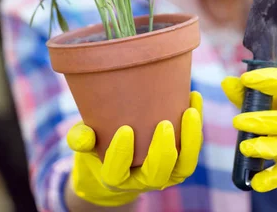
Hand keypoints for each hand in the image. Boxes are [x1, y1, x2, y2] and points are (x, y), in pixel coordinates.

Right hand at [67, 92, 202, 206]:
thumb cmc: (99, 146)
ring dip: (190, 140)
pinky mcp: (180, 160)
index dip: (121, 154)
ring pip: (183, 166)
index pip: (117, 173)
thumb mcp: (85, 142)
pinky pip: (193, 148)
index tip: (125, 129)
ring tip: (190, 112)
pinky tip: (194, 97)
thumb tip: (83, 133)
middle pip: (157, 174)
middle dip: (162, 151)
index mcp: (115, 177)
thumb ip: (81, 138)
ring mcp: (165, 172)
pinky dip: (196, 125)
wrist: (120, 162)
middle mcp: (143, 179)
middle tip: (164, 124)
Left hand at [222, 65, 276, 191]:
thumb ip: (247, 88)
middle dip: (261, 122)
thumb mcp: (273, 87)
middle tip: (237, 121)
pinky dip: (272, 178)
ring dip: (266, 149)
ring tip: (244, 147)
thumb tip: (226, 84)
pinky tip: (256, 182)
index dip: (266, 80)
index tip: (245, 79)